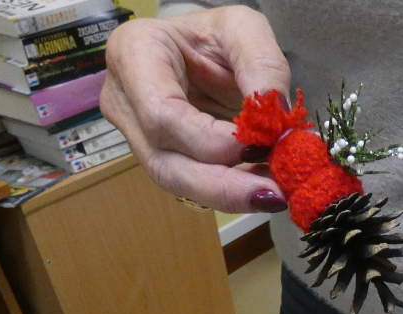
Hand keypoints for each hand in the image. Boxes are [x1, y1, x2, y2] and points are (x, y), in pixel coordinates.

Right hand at [100, 7, 289, 211]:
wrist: (197, 49)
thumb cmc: (211, 33)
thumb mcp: (242, 29)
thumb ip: (262, 66)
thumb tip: (277, 119)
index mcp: (133, 54)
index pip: (161, 114)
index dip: (210, 141)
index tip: (259, 146)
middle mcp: (124, 102)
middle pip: (164, 164)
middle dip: (223, 187)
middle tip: (275, 195)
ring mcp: (137, 136)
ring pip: (177, 183)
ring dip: (230, 196)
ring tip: (275, 194)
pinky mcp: (161, 159)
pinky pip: (193, 185)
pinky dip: (232, 191)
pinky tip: (264, 188)